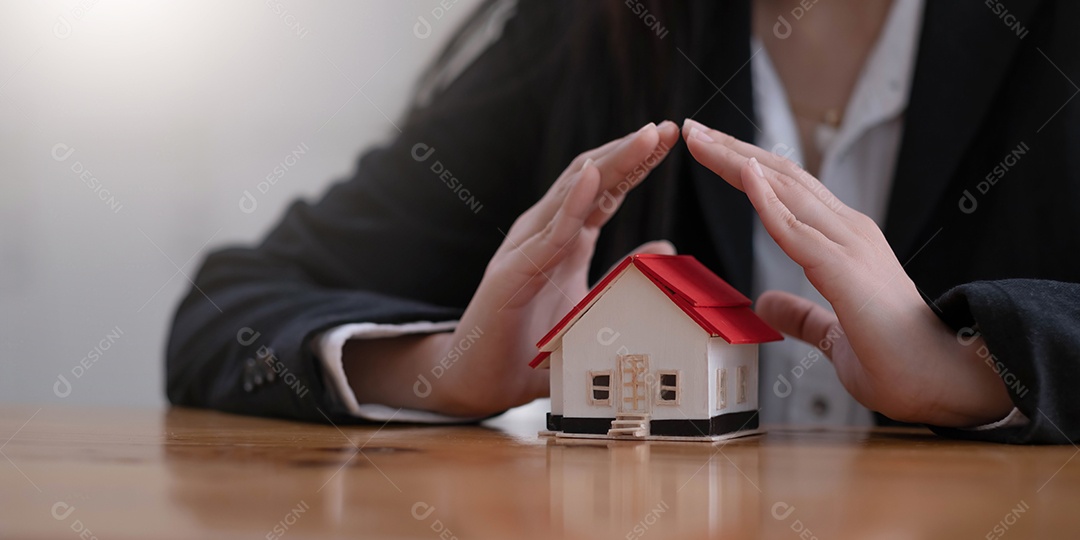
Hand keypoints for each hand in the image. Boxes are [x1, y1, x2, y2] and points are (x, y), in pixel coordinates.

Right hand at [345, 121, 679, 416]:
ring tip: (645, 138)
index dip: (636, 162)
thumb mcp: (592, 308)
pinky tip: (594, 178)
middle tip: (668, 128)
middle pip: (590, 179)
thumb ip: (624, 276)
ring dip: (610, 163)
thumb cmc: (529, 348)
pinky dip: (572, 204)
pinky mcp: (513, 274)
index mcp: (564, 239)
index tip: (670, 136)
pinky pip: (549, 235)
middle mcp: (543, 233)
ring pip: (571, 195)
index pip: (605, 189)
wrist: (478, 382)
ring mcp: (525, 249)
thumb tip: (666, 247)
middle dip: (630, 151)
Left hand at [681, 118, 1012, 426]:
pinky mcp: (845, 269)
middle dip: (734, 151)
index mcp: (845, 242)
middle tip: (694, 129)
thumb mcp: (833, 334)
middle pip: (782, 177)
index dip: (748, 168)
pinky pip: (796, 229)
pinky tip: (743, 173)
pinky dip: (767, 199)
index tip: (709, 150)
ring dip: (738, 161)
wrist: (946, 382)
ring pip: (784, 190)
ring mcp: (849, 245)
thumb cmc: (899, 361)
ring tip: (700, 137)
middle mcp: (849, 231)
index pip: (788, 192)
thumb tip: (766, 304)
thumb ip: (802, 315)